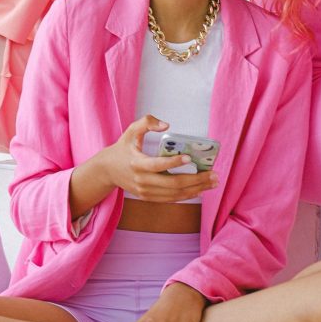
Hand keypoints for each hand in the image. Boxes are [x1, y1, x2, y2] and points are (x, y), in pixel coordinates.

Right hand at [104, 114, 218, 202]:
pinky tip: (200, 189)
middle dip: (196, 180)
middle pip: (172, 184)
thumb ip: (146, 122)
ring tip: (212, 182)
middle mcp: (142, 180)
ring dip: (196, 189)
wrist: (107, 170)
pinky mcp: (148, 197)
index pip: (158, 165)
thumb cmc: (123, 148)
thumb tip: (166, 125)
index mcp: (137, 163)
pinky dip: (186, 195)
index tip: (189, 157)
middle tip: (213, 174)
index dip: (174, 162)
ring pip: (174, 194)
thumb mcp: (131, 130)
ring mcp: (145, 192)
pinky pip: (170, 199)